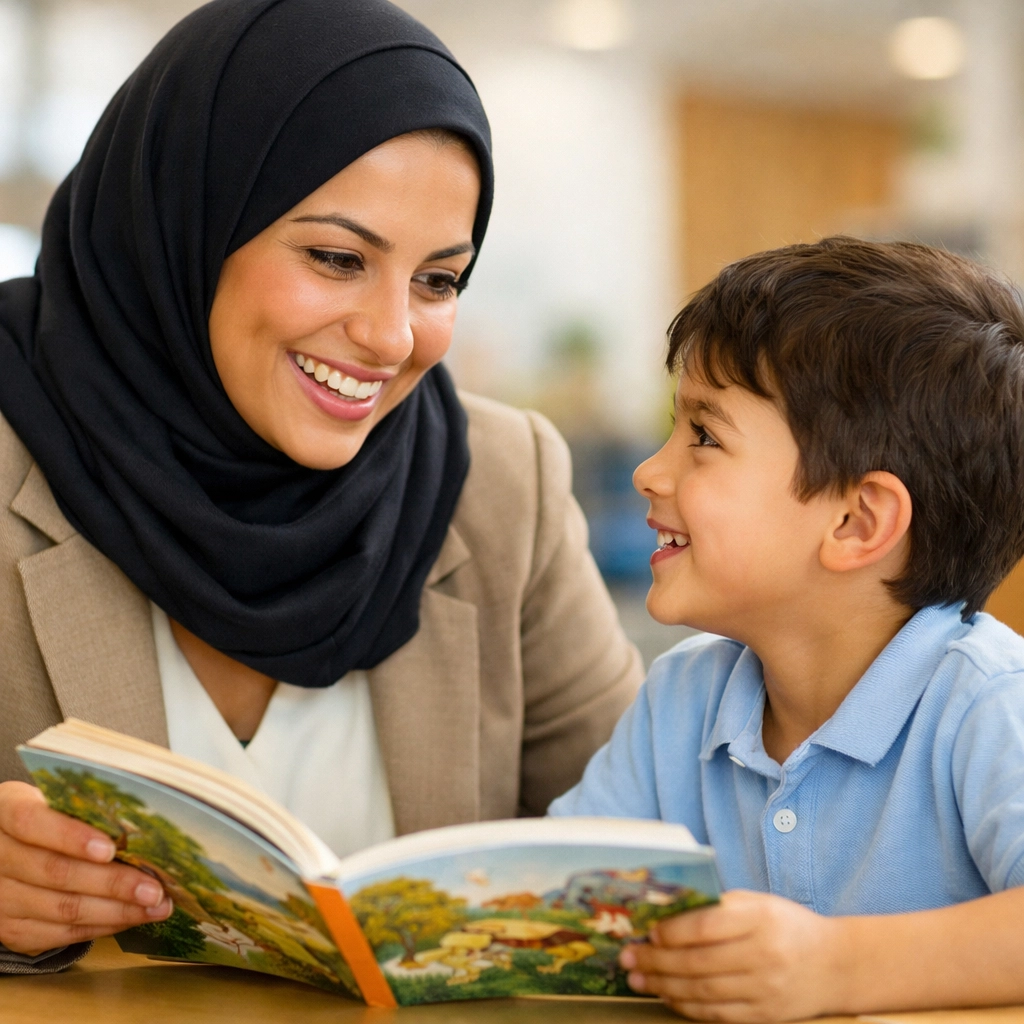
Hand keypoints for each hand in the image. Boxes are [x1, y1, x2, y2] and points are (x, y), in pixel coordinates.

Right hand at [0, 781, 171, 955]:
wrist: (10, 848)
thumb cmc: (50, 817)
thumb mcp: (56, 801)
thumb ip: (87, 809)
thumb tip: (145, 824)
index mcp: (6, 811)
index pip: (32, 822)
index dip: (71, 837)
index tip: (110, 849)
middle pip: (56, 872)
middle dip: (112, 883)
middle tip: (154, 888)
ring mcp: (0, 897)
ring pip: (62, 908)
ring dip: (116, 911)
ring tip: (155, 906)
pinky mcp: (10, 928)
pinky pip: (60, 933)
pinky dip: (101, 926)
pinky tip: (131, 918)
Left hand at [619, 890, 842, 1021]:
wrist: (836, 965)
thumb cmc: (786, 925)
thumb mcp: (758, 903)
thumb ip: (718, 908)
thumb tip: (666, 914)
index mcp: (761, 918)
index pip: (706, 927)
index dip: (672, 932)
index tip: (648, 932)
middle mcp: (764, 955)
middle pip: (698, 963)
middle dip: (656, 962)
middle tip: (628, 958)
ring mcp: (766, 990)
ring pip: (703, 992)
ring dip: (664, 987)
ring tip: (637, 979)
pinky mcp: (766, 1016)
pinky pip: (718, 1014)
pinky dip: (688, 1007)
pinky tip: (667, 997)